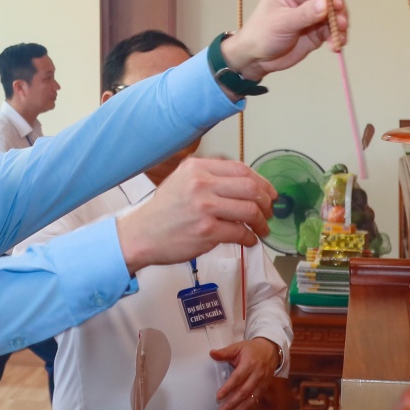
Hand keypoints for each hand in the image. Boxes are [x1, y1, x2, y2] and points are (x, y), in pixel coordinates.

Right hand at [115, 158, 276, 272]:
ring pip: (249, 211)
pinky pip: (240, 233)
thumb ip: (209, 177)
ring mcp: (204, 208)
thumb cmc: (163, 212)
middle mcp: (201, 184)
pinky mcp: (206, 231)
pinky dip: (250, 239)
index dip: (262, 182)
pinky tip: (248, 241)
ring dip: (261, 222)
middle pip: (250, 188)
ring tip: (261, 229)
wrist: (140, 235)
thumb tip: (245, 183)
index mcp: (197, 168)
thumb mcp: (182, 181)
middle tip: (269, 212)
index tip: (269, 193)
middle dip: (266, 202)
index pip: (241, 169)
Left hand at [211, 337, 279, 409]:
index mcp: (250, 364)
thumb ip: (225, 352)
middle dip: (233, 405)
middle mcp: (257, 377)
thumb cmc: (251, 350)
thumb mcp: (238, 347)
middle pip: (244, 393)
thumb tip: (211, 353)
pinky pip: (253, 407)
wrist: (271, 352)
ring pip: (250, 404)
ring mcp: (261, 386)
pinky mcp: (262, 393)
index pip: (238, 378)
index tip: (219, 396)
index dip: (229, 388)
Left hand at [220, 0, 348, 81]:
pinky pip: (332, 31)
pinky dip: (336, 38)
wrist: (255, 58)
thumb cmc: (261, 34)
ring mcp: (312, 14)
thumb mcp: (282, 22)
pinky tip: (334, 46)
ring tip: (338, 40)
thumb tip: (326, 3)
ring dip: (340, 27)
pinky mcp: (317, 30)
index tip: (337, 6)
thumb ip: (305, 13)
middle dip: (338, 12)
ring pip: (334, 15)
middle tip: (341, 26)